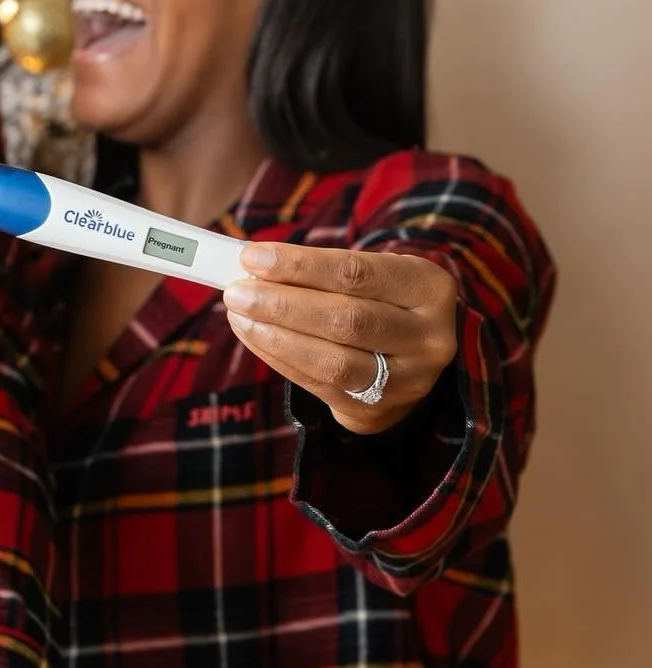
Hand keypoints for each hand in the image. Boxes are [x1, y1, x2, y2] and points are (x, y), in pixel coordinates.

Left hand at [222, 240, 459, 434]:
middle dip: (283, 304)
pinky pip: (317, 386)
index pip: (357, 273)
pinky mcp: (375, 410)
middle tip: (237, 291)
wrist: (411, 357)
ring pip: (332, 362)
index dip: (300, 266)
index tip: (253, 257)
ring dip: (275, 336)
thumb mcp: (371, 275)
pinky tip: (254, 336)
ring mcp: (406, 381)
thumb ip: (320, 270)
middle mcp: (427, 338)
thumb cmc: (380, 301)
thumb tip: (252, 265)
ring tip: (238, 314)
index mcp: (429, 289)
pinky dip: (278, 358)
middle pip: (346, 320)